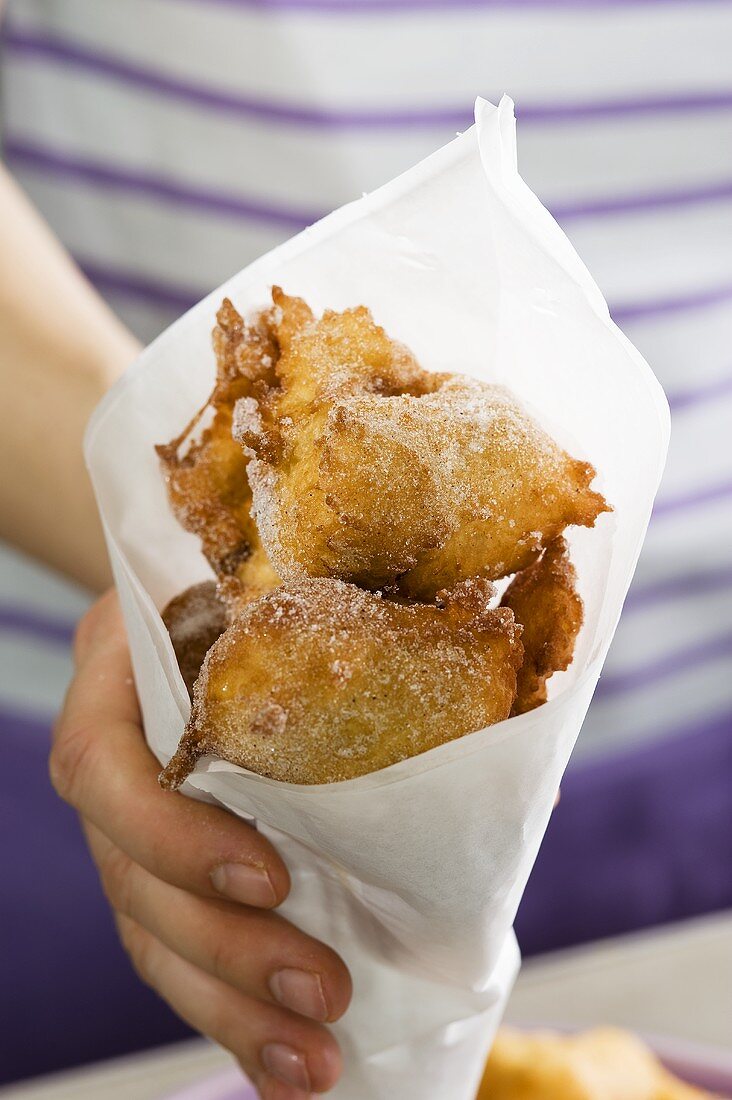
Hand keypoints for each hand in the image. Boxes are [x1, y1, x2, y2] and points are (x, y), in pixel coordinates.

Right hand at [52, 592, 351, 1098]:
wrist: (242, 577)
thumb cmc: (291, 572)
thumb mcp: (312, 583)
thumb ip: (373, 637)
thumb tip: (510, 729)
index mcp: (130, 664)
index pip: (100, 759)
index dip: (170, 833)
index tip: (270, 875)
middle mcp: (120, 745)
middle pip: (124, 871)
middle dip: (223, 947)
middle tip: (325, 991)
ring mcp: (135, 810)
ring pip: (146, 928)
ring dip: (227, 1006)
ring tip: (313, 1063)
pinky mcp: (167, 861)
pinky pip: (176, 944)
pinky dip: (228, 1008)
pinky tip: (286, 1063)